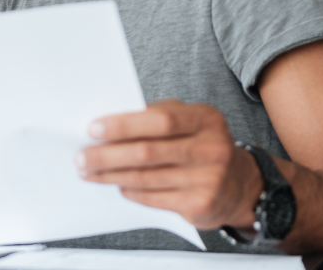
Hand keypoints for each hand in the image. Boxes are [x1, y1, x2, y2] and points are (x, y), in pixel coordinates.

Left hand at [76, 99, 263, 229]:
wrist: (240, 184)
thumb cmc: (202, 145)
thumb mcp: (190, 121)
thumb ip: (155, 117)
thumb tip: (107, 125)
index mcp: (206, 119)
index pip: (161, 120)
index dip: (124, 125)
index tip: (93, 129)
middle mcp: (212, 148)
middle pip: (147, 152)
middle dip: (107, 155)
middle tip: (82, 156)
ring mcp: (208, 179)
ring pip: (145, 177)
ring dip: (110, 175)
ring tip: (89, 171)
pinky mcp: (200, 205)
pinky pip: (152, 197)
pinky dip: (129, 190)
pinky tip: (116, 184)